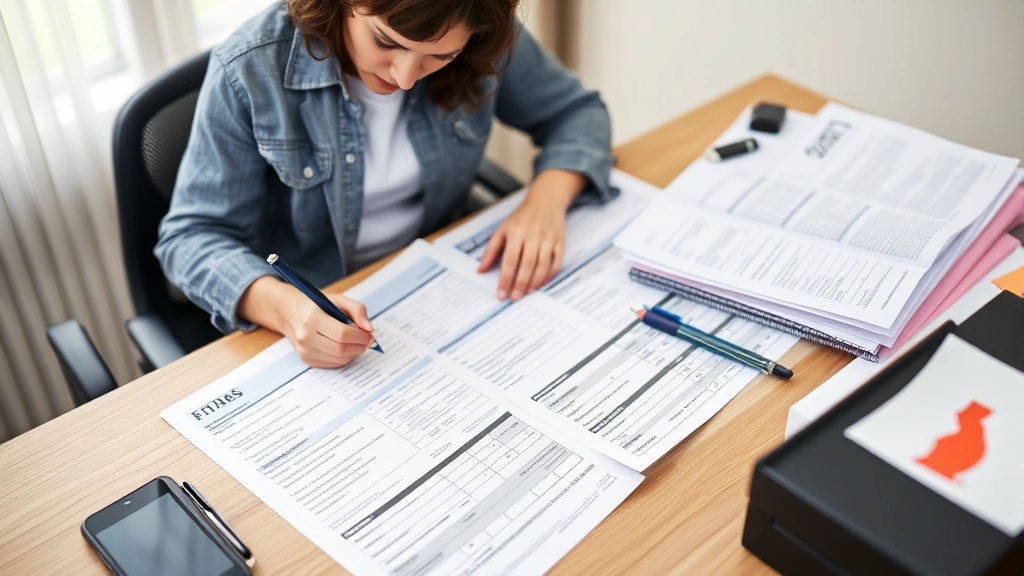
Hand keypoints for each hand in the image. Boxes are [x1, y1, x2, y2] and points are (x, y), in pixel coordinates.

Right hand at [239, 277, 373, 367]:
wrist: (291, 313)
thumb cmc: (317, 305)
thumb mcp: (339, 300)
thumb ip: (358, 311)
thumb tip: (370, 329)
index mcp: (312, 318)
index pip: (342, 334)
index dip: (360, 337)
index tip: (369, 335)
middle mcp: (306, 337)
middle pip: (341, 349)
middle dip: (359, 346)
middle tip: (366, 340)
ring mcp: (305, 351)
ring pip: (339, 359)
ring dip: (354, 353)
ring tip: (357, 343)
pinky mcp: (306, 360)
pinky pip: (333, 364)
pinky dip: (344, 358)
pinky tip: (345, 347)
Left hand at [478, 169, 585, 299]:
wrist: (545, 200)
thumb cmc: (521, 217)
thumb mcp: (502, 229)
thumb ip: (491, 250)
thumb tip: (480, 270)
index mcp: (516, 232)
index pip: (509, 260)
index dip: (505, 279)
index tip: (501, 294)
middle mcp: (533, 235)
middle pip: (526, 265)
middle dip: (520, 284)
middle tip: (514, 297)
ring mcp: (548, 238)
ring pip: (542, 266)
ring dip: (534, 282)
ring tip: (527, 292)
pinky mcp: (560, 241)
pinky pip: (556, 262)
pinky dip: (549, 275)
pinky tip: (541, 283)